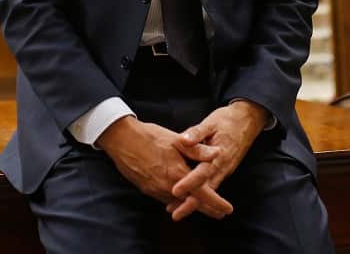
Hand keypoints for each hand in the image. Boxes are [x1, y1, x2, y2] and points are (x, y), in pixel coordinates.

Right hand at [97, 116, 232, 218]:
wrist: (121, 140)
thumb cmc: (149, 137)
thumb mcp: (176, 140)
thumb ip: (197, 150)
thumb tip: (217, 153)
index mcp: (178, 174)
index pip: (203, 194)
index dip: (216, 203)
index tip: (227, 209)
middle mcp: (168, 187)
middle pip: (192, 204)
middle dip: (208, 209)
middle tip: (220, 213)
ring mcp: (156, 190)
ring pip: (179, 203)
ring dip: (192, 205)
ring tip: (204, 207)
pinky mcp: (147, 189)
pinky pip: (166, 199)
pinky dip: (177, 201)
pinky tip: (181, 198)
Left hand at [168, 100, 268, 220]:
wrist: (248, 120)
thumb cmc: (227, 120)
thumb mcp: (211, 122)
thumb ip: (197, 132)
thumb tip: (183, 140)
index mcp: (218, 156)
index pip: (202, 173)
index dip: (189, 183)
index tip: (175, 190)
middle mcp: (222, 167)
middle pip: (206, 190)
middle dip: (191, 203)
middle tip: (175, 214)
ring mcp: (224, 170)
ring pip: (209, 190)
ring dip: (194, 202)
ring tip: (176, 210)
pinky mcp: (223, 170)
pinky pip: (211, 185)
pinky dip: (200, 194)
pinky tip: (187, 197)